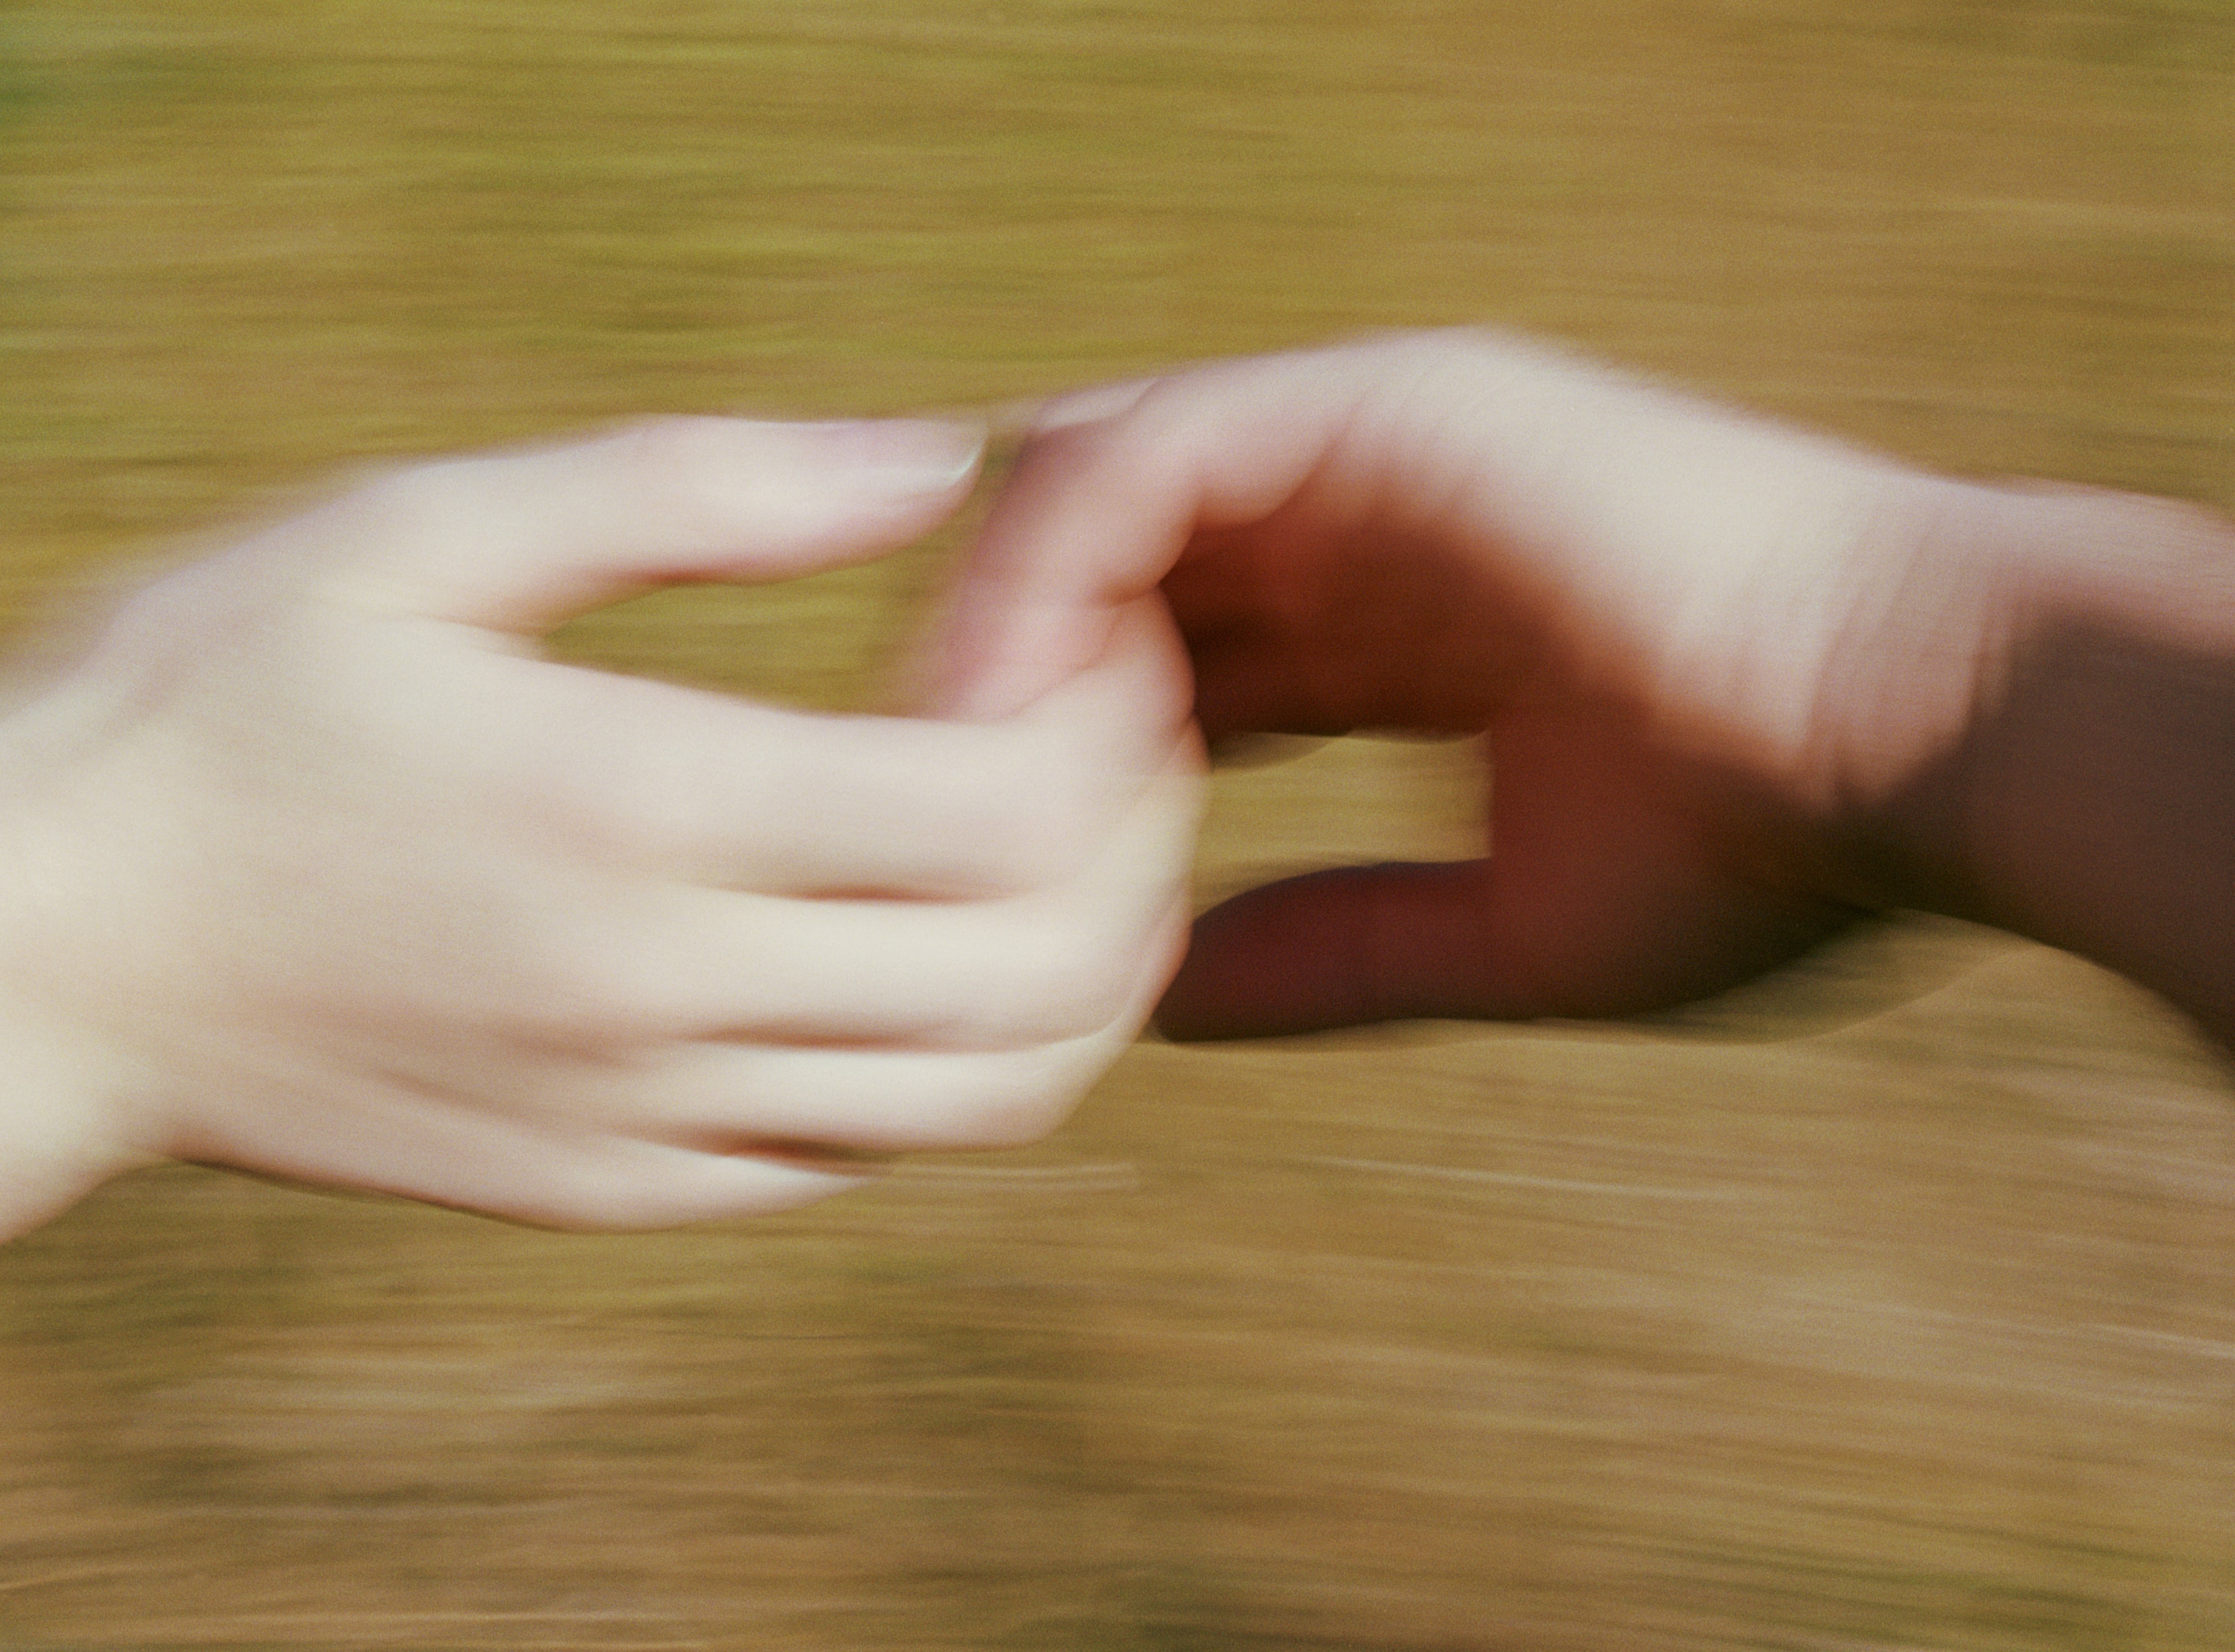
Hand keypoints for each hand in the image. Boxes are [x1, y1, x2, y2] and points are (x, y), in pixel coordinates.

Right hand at [0, 416, 1198, 1397]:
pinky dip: (955, 1068)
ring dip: (1085, 983)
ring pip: (985, 1104)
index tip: (1094, 638)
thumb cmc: (208, 708)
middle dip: (1138, 852)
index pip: (995, 812)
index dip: (1100, 727)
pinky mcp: (614, 1192)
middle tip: (1124, 742)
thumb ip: (698, 489)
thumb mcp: (426, 531)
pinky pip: (861, 1160)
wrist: (38, 958)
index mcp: (633, 809)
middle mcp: (663, 995)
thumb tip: (930, 461)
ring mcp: (646, 1119)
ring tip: (1067, 856)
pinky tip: (929, 956)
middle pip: (1038, 976)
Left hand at [927, 330, 2045, 1037]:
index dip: (1057, 757)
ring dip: (990, 628)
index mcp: (1399, 623)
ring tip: (921, 771)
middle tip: (900, 814)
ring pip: (1084, 493)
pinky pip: (1133, 460)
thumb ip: (1330, 950)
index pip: (1168, 662)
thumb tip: (1162, 1005)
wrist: (1926, 747)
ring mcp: (1367, 447)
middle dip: (991, 677)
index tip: (975, 868)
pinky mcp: (1379, 407)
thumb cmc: (1768, 853)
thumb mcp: (1500, 931)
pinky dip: (1043, 570)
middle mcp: (1367, 516)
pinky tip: (988, 706)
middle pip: (1099, 567)